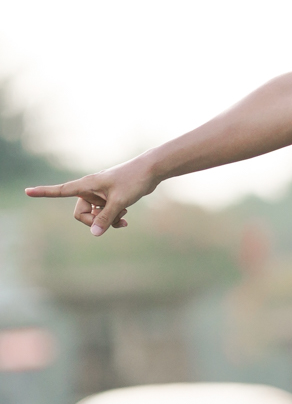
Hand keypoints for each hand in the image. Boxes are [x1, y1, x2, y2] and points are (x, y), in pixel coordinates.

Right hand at [25, 156, 157, 235]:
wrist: (151, 170)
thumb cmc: (134, 181)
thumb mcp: (119, 202)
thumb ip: (106, 218)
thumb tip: (94, 233)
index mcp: (87, 185)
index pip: (61, 190)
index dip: (44, 192)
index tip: (27, 192)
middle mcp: (90, 188)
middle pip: (81, 213)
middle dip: (94, 221)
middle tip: (112, 219)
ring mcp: (100, 193)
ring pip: (95, 215)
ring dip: (107, 219)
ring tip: (124, 215)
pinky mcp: (109, 197)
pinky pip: (105, 213)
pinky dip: (113, 217)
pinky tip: (125, 220)